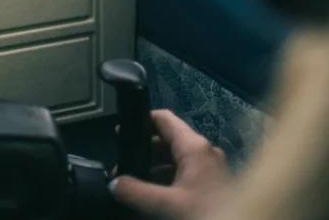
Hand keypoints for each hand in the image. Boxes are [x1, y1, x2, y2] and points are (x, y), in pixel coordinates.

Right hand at [110, 110, 232, 219]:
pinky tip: (157, 194)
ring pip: (176, 157)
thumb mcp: (168, 204)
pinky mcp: (214, 182)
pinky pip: (185, 172)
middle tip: (124, 163)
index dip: (141, 121)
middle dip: (144, 150)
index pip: (164, 119)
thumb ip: (136, 192)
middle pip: (168, 139)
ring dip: (155, 167)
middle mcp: (205, 151)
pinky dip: (168, 178)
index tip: (122, 131)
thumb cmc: (210, 213)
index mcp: (195, 147)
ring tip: (136, 182)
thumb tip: (114, 184)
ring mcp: (211, 166)